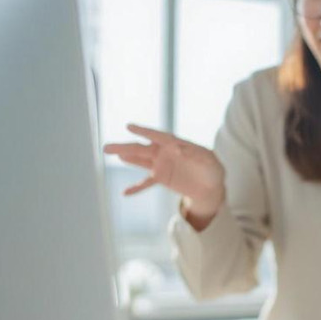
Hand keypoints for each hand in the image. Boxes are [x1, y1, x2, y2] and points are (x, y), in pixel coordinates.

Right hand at [103, 125, 226, 219]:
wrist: (211, 185)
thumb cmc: (213, 168)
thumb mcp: (209, 161)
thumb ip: (196, 154)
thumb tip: (179, 149)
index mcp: (176, 144)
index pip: (158, 137)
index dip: (144, 132)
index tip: (130, 127)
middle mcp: (165, 152)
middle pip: (143, 148)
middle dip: (125, 147)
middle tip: (107, 147)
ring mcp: (161, 164)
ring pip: (140, 160)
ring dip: (126, 157)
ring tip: (111, 153)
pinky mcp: (161, 177)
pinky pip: (146, 182)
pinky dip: (136, 187)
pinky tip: (125, 193)